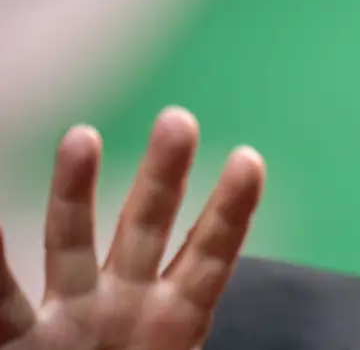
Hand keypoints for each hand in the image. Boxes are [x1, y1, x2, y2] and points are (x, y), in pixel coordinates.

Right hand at [0, 107, 265, 349]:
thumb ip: (193, 346)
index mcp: (176, 325)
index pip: (209, 256)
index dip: (230, 210)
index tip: (249, 159)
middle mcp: (125, 308)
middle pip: (146, 228)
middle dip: (164, 176)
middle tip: (180, 120)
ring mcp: (70, 317)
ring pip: (69, 242)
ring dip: (74, 191)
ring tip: (84, 137)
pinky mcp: (16, 339)